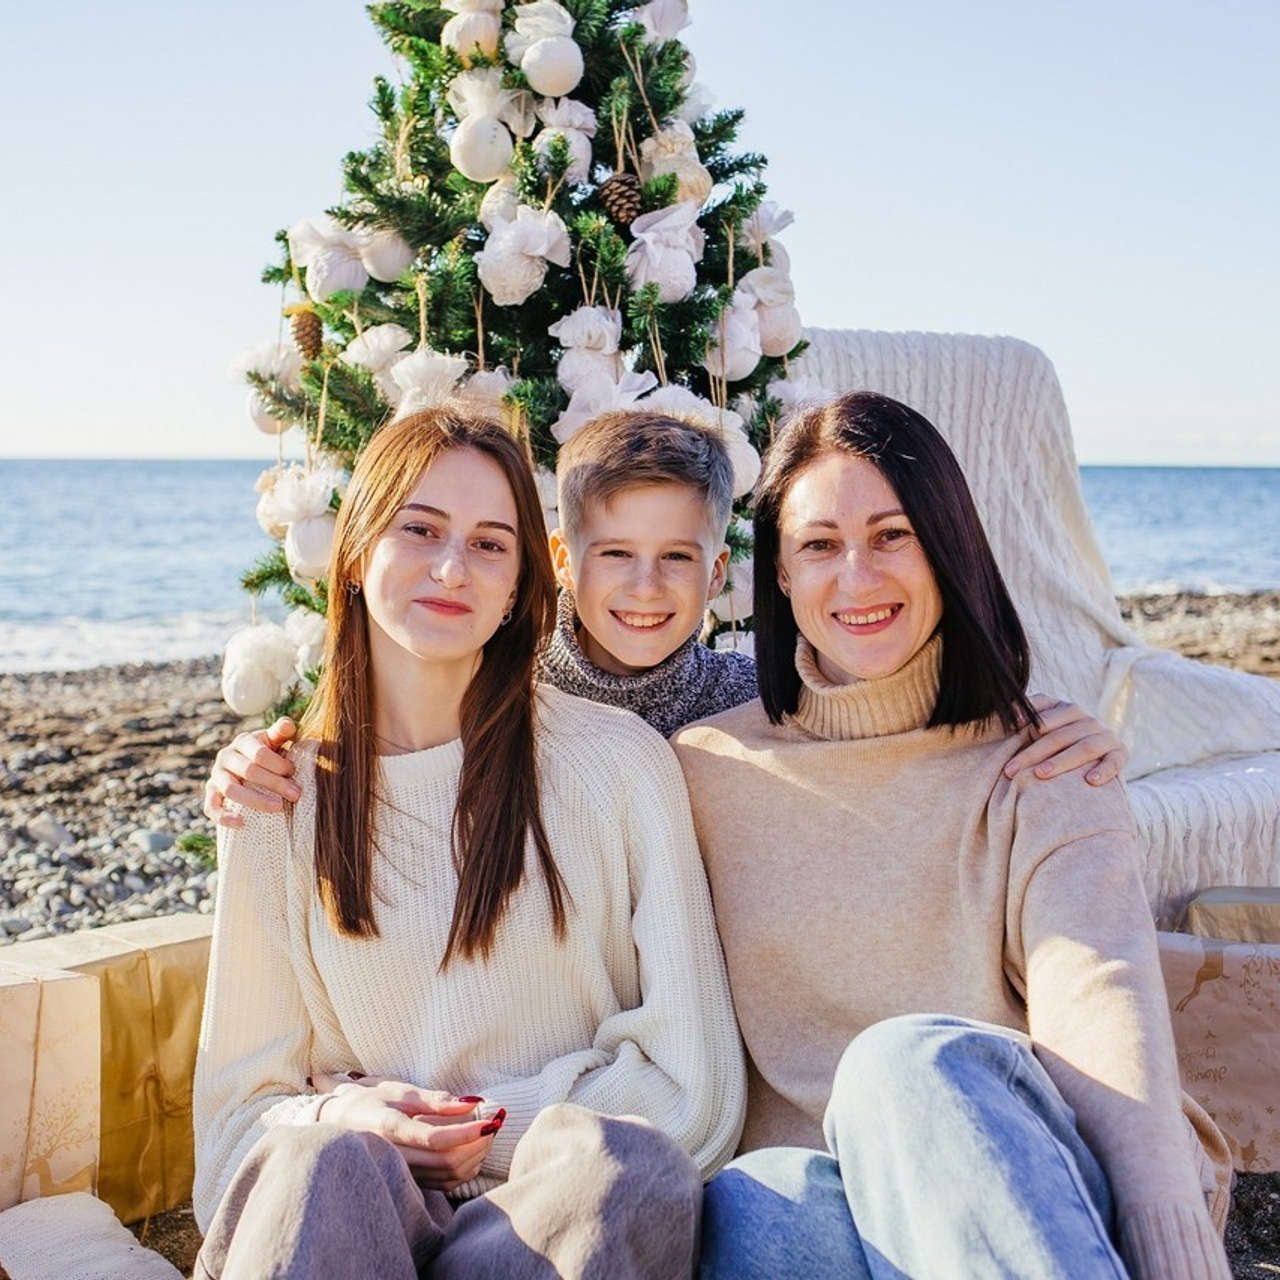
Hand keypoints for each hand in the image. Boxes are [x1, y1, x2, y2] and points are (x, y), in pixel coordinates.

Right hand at [203, 718, 299, 826]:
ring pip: (231, 790)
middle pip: (249, 771)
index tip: (294, 773)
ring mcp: (215, 776)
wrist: (248, 766)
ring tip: (279, 808)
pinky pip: (212, 807)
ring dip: (256, 800)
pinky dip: (224, 817)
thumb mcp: (274, 739)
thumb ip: (281, 731)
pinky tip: (242, 823)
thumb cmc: (267, 753)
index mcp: (242, 741)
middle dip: (275, 783)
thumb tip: (288, 725)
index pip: (259, 753)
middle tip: (296, 795)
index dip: (278, 764)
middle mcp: (225, 757)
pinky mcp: (210, 794)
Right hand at [313, 1075, 501, 1192]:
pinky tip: (473, 1150)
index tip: (490, 1119)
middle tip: (494, 1123)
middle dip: (478, 1144)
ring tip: (487, 1133)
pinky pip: (443, 1183)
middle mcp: (394, 1156)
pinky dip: (464, 1169)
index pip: (437, 1139)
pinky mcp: (406, 1181)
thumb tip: (471, 1104)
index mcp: (391, 1128)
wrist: (336, 1126)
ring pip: (448, 1176)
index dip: (468, 1131)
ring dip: (475, 1156)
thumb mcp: (400, 1091)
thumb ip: (436, 1100)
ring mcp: (400, 1173)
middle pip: (447, 1162)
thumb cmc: (371, 1102)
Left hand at [1005, 696, 1128, 785]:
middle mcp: (1089, 721)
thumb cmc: (1060, 737)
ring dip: (1062, 761)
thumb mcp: (1046, 721)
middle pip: (1059, 736)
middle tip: (1011, 769)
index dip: (1029, 725)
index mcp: (1069, 709)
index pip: (1047, 717)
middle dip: (1033, 753)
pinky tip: (1090, 781)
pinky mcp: (1120, 753)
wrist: (1097, 752)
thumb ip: (1030, 712)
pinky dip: (1104, 770)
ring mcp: (1106, 737)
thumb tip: (1014, 712)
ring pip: (1084, 748)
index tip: (1010, 736)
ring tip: (1041, 774)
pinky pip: (1115, 761)